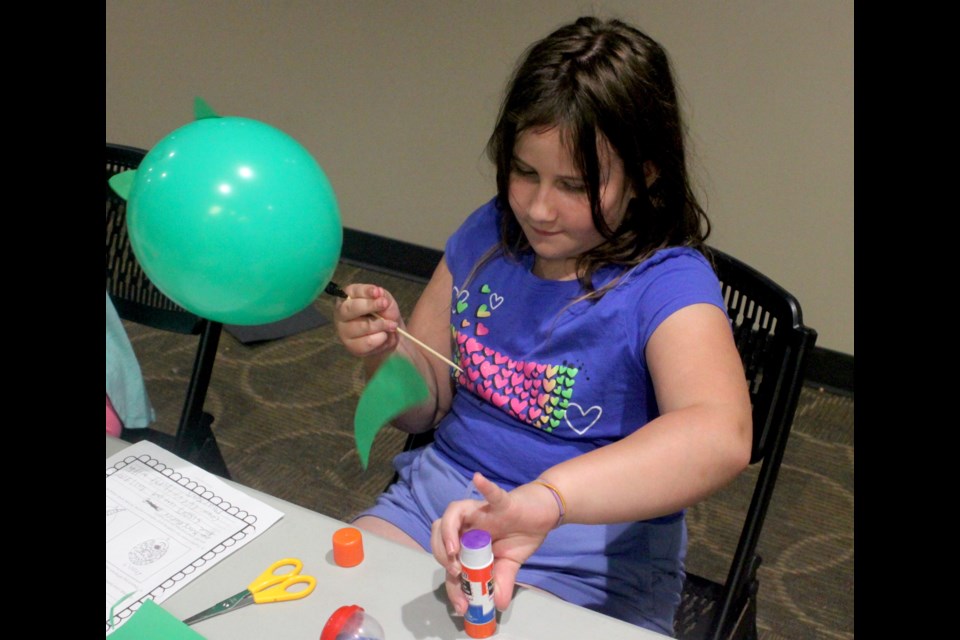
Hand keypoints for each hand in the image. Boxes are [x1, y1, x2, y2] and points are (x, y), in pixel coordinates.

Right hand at [333, 284, 401, 357]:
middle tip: (385, 304)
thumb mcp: (386, 301)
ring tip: (392, 325)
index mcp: (348, 297)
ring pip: (362, 326)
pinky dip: (380, 338)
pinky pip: (367, 342)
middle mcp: (341, 313)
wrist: (390, 336)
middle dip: (369, 306)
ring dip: (381, 325)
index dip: (365, 291)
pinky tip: (384, 336)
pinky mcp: (351, 346)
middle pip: (350, 309)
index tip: (378, 292)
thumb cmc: (384, 314)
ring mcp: (344, 331)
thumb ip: (382, 296)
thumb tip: (378, 293)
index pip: (352, 291)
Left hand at [430, 472, 559, 614]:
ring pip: (453, 513)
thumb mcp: (510, 565)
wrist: (543, 514)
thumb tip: (499, 605)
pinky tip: (478, 479)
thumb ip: (502, 582)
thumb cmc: (522, 535)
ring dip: (448, 532)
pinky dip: (484, 487)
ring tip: (454, 552)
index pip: (451, 562)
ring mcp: (481, 512)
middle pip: (440, 532)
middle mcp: (468, 524)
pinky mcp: (501, 503)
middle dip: (441, 554)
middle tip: (456, 573)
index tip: (462, 606)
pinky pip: (490, 494)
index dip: (453, 585)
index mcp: (468, 541)